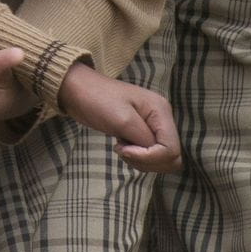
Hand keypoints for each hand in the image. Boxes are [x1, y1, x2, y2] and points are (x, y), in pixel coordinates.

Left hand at [57, 62, 180, 173]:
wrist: (78, 90)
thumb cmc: (98, 100)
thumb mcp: (122, 120)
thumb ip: (144, 139)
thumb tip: (159, 156)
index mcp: (161, 111)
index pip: (172, 149)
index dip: (151, 157)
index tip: (126, 149)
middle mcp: (163, 119)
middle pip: (172, 157)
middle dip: (148, 161)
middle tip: (124, 150)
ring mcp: (154, 127)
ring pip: (162, 160)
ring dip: (142, 161)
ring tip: (122, 148)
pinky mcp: (144, 134)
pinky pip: (151, 156)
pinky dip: (138, 159)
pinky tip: (123, 147)